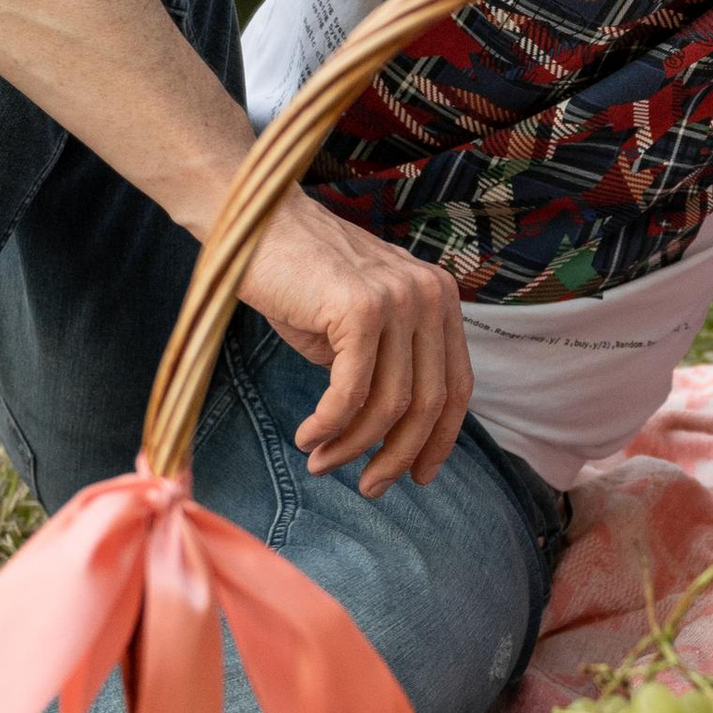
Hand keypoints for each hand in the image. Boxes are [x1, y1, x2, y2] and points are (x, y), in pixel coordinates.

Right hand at [238, 190, 475, 495]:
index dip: (439, 438)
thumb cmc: (300, 280)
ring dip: (352, 446)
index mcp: (439, 299)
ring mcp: (399, 299)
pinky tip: (307, 437)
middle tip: (368, 488)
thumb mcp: (358, 327)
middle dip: (398, 456)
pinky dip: (329, 425)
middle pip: (429, 402)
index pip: (456, 384)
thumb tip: (393, 435)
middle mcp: (430, 296)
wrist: (256, 224)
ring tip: (321, 463)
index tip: (419, 476)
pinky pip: (352, 391)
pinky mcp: (361, 308)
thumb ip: (386, 367)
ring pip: (390, 403)